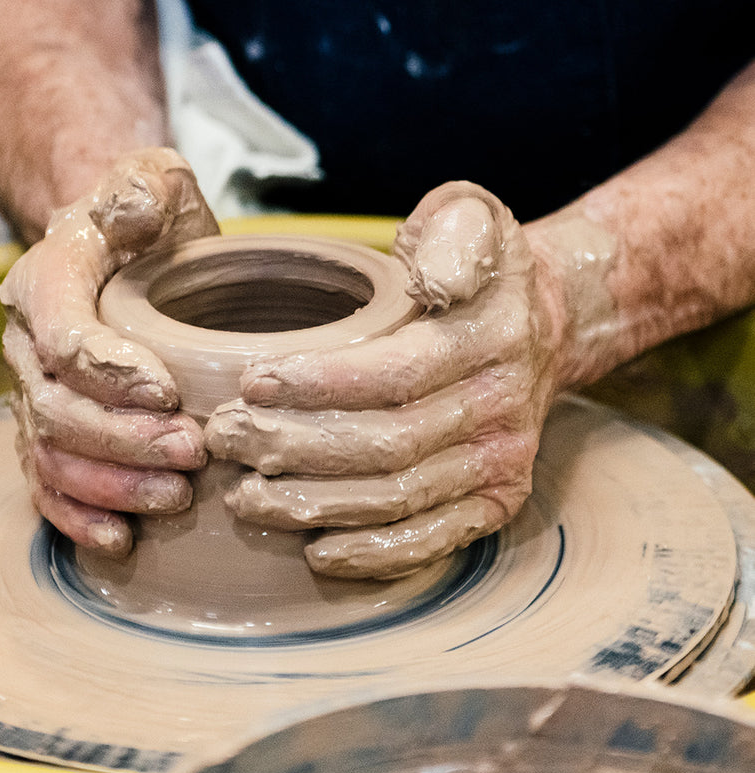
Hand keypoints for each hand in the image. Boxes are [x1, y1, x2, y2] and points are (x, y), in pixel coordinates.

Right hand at [0, 148, 218, 556]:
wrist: (124, 249)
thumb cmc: (144, 216)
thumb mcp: (150, 181)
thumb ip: (142, 189)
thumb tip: (131, 209)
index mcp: (45, 284)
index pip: (63, 337)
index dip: (110, 373)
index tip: (170, 394)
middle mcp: (28, 345)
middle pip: (59, 409)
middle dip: (124, 440)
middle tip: (193, 452)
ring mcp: (36, 394)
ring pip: (53, 456)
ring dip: (111, 485)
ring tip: (174, 496)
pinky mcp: (55, 430)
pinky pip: (49, 485)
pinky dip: (78, 517)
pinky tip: (120, 538)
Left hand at [205, 182, 562, 578]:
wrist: (545, 322)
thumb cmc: (480, 267)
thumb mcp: (473, 218)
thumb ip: (454, 231)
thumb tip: (434, 282)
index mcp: (489, 338)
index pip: (394, 373)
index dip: (318, 385)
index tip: (251, 385)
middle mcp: (501, 408)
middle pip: (386, 444)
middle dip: (295, 447)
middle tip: (226, 439)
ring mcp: (503, 463)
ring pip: (398, 497)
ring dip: (316, 504)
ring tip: (246, 496)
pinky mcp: (497, 501)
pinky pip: (434, 538)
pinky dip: (374, 553)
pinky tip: (316, 550)